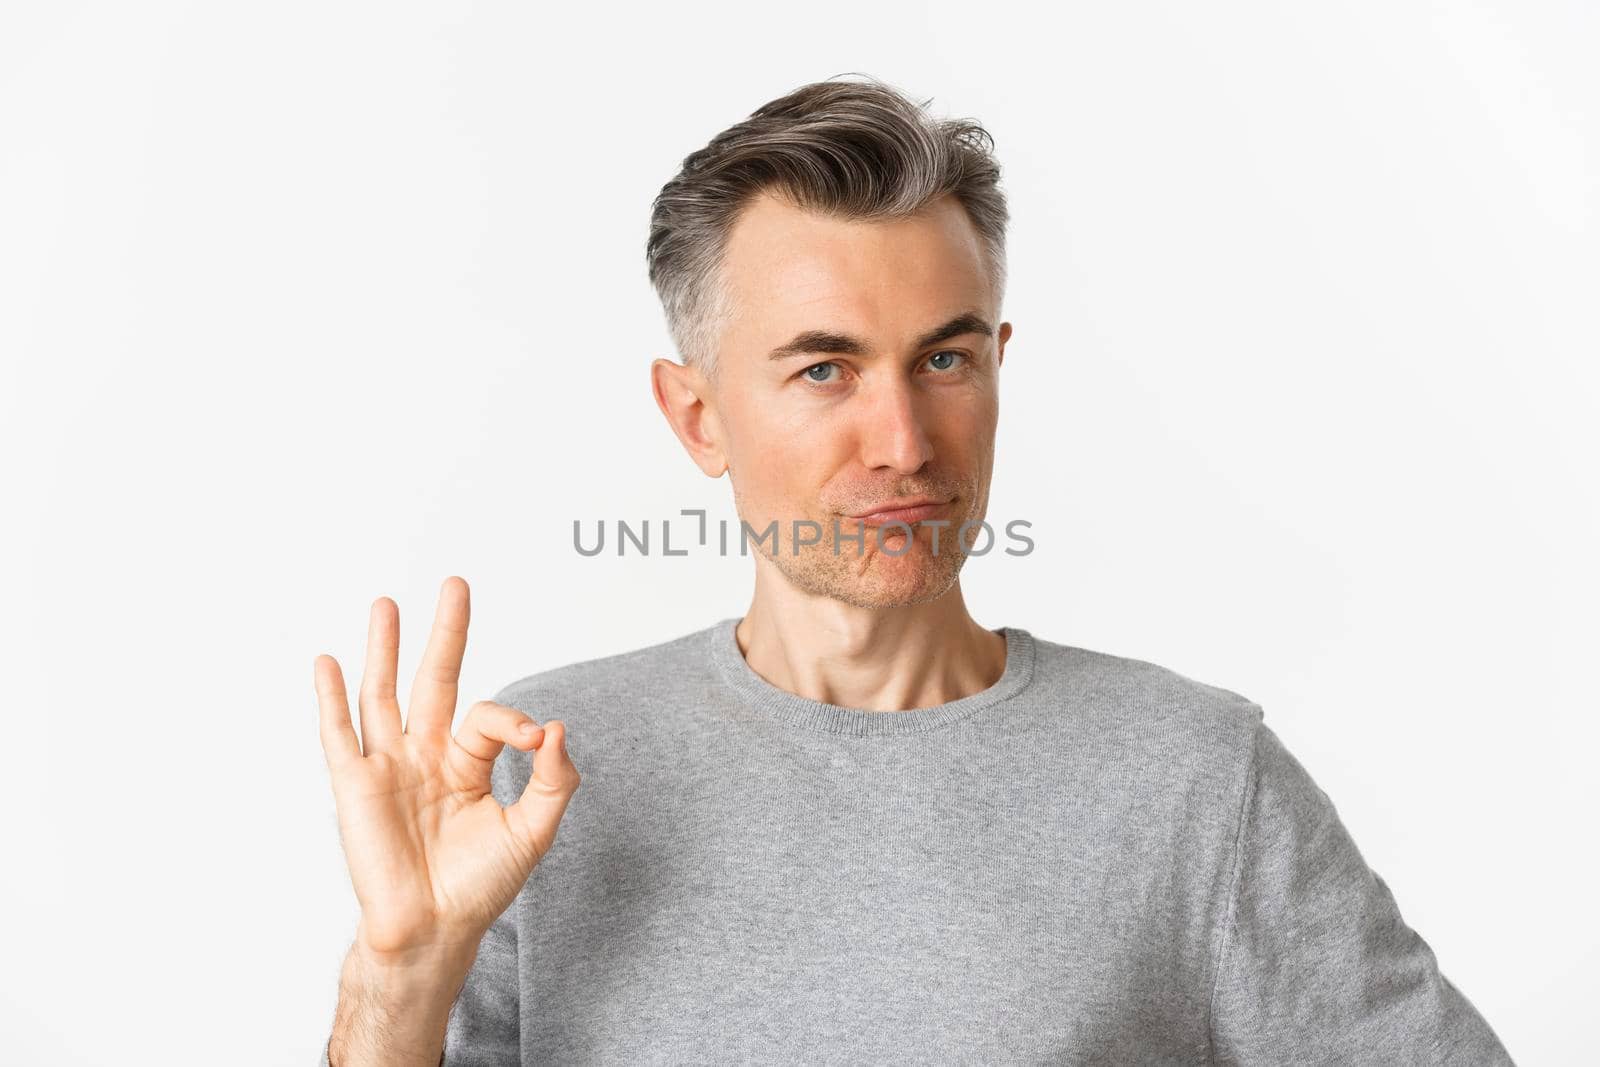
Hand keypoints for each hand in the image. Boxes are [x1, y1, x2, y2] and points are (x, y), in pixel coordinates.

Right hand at [315, 576, 579, 962]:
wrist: (433, 932)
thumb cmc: (478, 888)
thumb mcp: (532, 832)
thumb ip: (554, 781)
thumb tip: (558, 726)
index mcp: (466, 763)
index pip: (489, 717)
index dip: (516, 721)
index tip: (539, 742)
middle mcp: (425, 756)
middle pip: (434, 680)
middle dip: (445, 634)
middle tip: (456, 584)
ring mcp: (388, 768)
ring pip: (383, 695)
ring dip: (384, 650)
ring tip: (386, 604)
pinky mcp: (355, 787)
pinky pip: (339, 735)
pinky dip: (331, 698)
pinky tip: (329, 662)